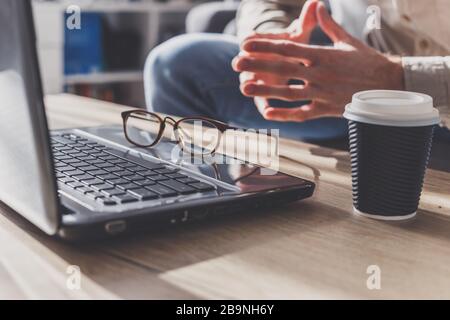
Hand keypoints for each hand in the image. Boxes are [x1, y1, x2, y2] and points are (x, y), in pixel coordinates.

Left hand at [233, 1, 404, 121]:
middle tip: (235, 63)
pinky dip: (285, 113)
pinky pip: (302, 113)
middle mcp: (319, 73)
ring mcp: (321, 92)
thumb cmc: (367, 62)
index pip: (288, 48)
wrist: (390, 85)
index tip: (246, 43)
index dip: (265, 45)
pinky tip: (267, 112)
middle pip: (282, 68)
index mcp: (322, 54)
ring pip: (288, 92)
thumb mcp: (347, 41)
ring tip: (244, 87)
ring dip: (265, 90)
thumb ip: (328, 25)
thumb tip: (317, 5)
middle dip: (257, 64)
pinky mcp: (326, 109)